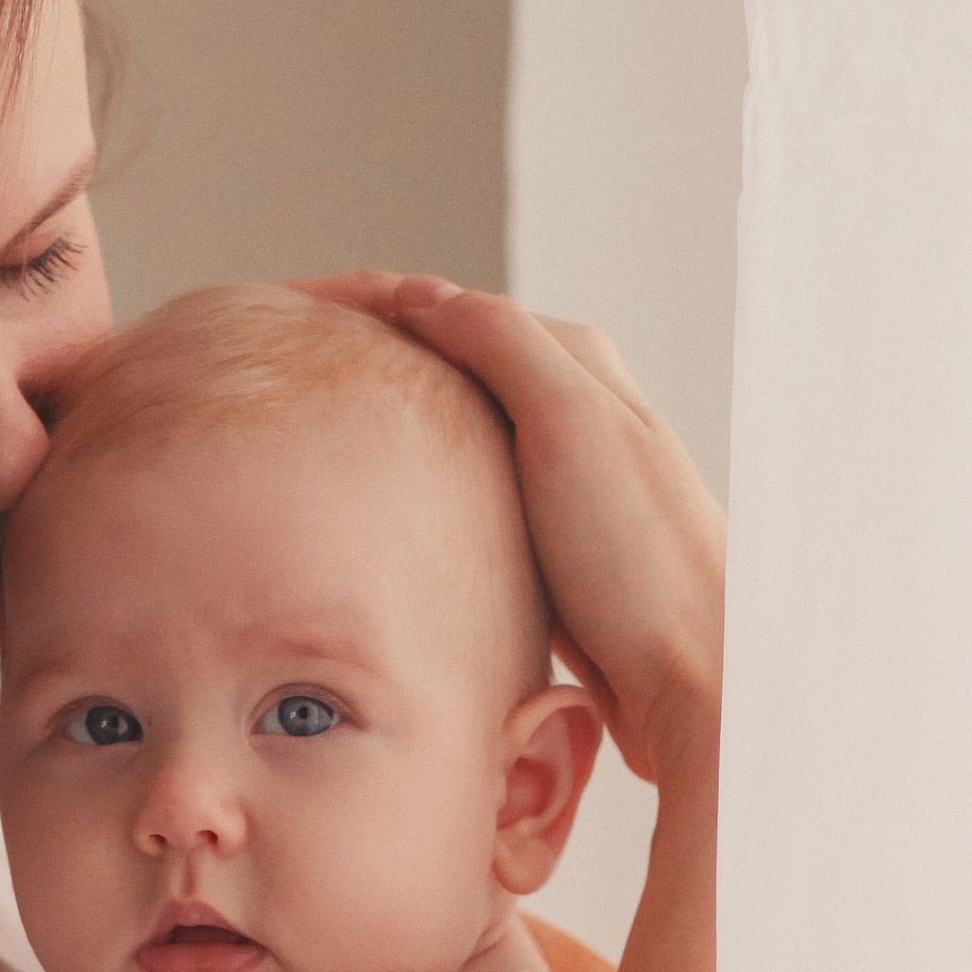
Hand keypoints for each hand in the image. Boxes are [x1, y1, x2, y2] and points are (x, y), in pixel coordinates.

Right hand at [300, 273, 723, 795]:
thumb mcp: (569, 424)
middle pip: (445, 364)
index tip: (278, 312)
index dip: (362, 302)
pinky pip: (459, 495)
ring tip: (303, 432)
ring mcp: (557, 482)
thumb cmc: (642, 558)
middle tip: (275, 372)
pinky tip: (371, 513)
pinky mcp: (546, 546)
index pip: (447, 307)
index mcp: (577, 364)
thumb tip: (418, 292)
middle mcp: (571, 412)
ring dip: (384, 425)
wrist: (695, 679)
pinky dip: (410, 488)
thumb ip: (501, 345)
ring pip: (449, 431)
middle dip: (364, 358)